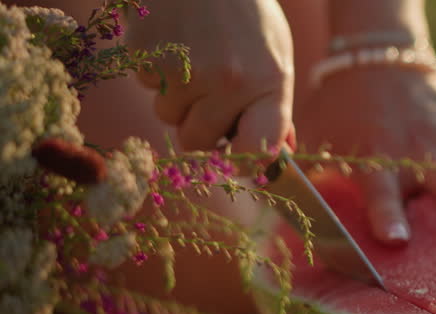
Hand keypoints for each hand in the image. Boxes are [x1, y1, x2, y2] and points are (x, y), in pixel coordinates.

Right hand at [126, 0, 294, 152]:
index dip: (244, 164)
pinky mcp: (146, 53)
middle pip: (198, 142)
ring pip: (167, 116)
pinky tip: (174, 39)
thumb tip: (276, 155)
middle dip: (200, 125)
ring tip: (193, 54)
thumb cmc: (245, 11)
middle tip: (209, 93)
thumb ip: (273, 106)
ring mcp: (184, 68)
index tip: (235, 158)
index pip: (258, 152)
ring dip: (176, 96)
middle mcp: (228, 81)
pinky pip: (147, 85)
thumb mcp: (274, 54)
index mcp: (268, 82)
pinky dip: (157, 70)